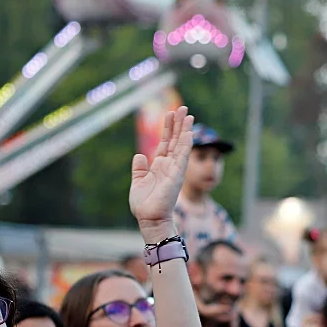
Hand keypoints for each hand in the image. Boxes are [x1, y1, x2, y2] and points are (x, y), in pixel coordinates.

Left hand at [129, 106, 193, 238]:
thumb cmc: (144, 205)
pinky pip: (183, 156)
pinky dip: (186, 143)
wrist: (150, 218)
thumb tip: (139, 155)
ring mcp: (174, 169)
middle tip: (182, 108)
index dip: (168, 129)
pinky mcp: (177, 175)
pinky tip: (188, 132)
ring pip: (181, 145)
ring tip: (187, 114)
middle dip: (178, 124)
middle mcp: (169, 166)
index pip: (166, 143)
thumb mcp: (137, 182)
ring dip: (184, 129)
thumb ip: (139, 169)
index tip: (170, 114)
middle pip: (175, 140)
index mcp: (159, 167)